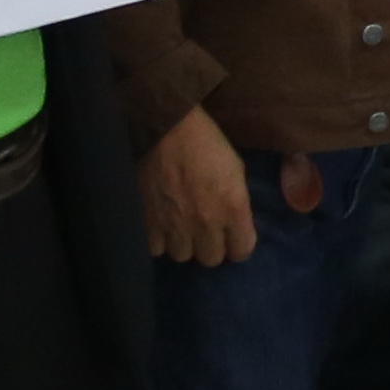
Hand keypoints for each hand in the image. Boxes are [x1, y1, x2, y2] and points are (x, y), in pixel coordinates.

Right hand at [141, 110, 258, 265]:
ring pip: (182, 256)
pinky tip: (161, 227)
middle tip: (207, 233)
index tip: (234, 240)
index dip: (239, 247)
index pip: (242, 251)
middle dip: (211, 247)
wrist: (167, 130)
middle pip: (211, 259)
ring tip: (182, 229)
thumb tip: (235, 223)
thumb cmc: (207, 143)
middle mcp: (205, 223)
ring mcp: (175, 225)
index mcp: (233, 208)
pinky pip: (155, 249)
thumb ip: (237, 202)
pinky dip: (159, 241)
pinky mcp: (147, 222)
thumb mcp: (236, 170)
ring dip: (184, 244)